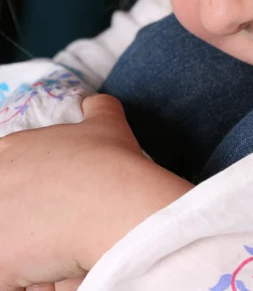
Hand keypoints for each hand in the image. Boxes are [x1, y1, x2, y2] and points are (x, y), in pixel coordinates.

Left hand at [0, 95, 191, 289]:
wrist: (118, 200)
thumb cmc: (111, 160)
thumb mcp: (107, 122)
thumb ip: (97, 107)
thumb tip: (94, 102)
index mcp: (12, 150)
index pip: (9, 177)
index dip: (34, 195)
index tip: (56, 205)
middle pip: (8, 210)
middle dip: (29, 224)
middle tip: (60, 228)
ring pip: (10, 244)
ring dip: (33, 252)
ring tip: (64, 250)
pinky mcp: (1, 261)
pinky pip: (13, 279)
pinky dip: (36, 280)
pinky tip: (60, 269)